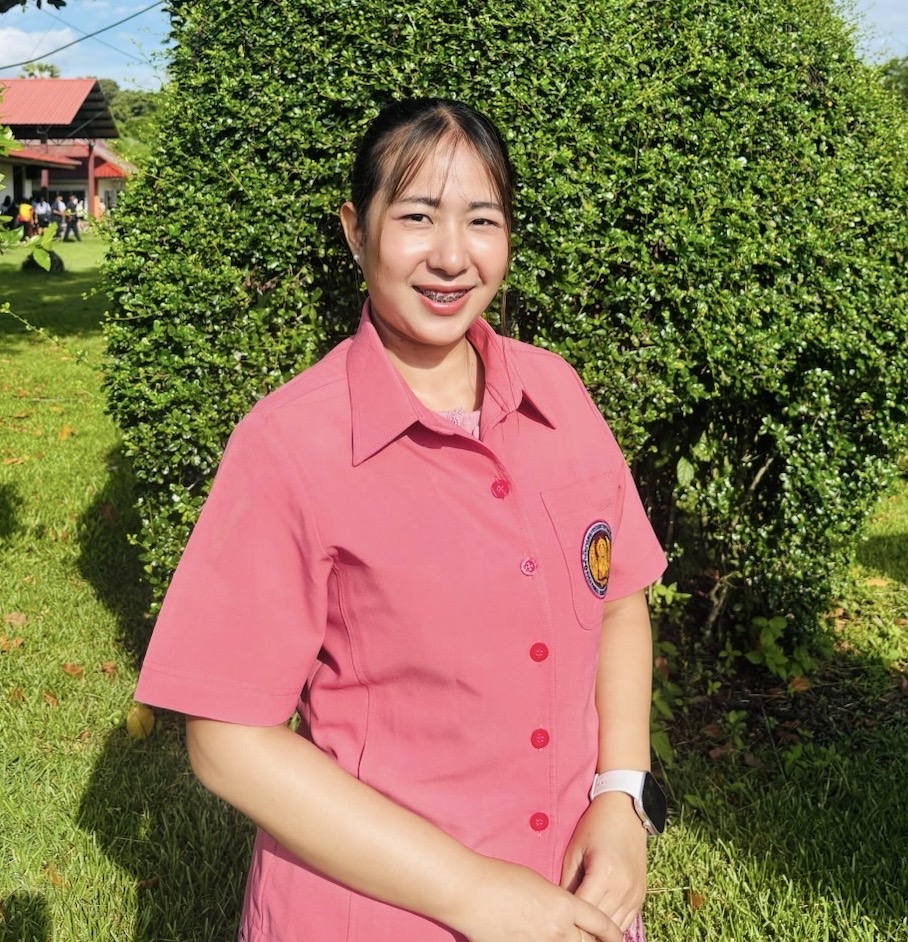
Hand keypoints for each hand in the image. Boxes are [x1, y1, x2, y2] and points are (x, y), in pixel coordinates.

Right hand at [456, 856, 622, 941]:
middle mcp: (558, 930)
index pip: (600, 924)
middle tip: (594, 939)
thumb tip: (565, 913)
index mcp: (564, 905)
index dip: (612, 933)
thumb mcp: (538, 882)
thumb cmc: (502, 877)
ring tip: (564, 936)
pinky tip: (542, 938)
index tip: (617, 938)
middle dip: (591, 941)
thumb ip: (558, 901)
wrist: (471, 891)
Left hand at [560, 793, 647, 933]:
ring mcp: (635, 894)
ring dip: (597, 932)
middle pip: (600, 926)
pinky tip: (597, 924)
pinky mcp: (640, 896)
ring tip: (579, 928)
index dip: (567, 920)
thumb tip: (559, 909)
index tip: (554, 922)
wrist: (625, 810)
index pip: (583, 911)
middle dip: (581, 930)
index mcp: (604, 872)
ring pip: (614, 930)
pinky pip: (625, 923)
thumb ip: (567, 883)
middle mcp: (623, 887)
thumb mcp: (574, 850)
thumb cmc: (594, 826)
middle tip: (564, 929)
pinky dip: (611, 927)